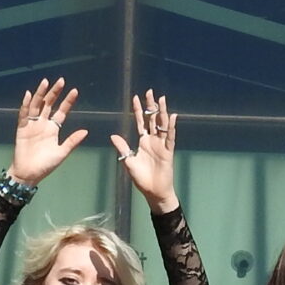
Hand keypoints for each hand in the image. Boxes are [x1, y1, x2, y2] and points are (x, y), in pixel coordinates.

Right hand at [9, 78, 86, 186]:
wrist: (29, 174)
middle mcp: (43, 124)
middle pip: (49, 104)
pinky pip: (24, 114)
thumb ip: (72, 141)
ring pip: (37, 105)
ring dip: (41, 94)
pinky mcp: (22, 128)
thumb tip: (86, 131)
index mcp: (53, 129)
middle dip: (55, 92)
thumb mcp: (62, 153)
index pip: (62, 111)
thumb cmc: (45, 165)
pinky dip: (26, 105)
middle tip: (61, 81)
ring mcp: (32, 125)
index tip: (75, 91)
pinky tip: (29, 95)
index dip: (67, 101)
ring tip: (45, 82)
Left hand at [109, 89, 179, 214]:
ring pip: (162, 125)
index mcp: (143, 142)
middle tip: (150, 92)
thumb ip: (122, 148)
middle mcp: (153, 141)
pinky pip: (170, 137)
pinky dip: (171, 127)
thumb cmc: (141, 179)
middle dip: (150, 106)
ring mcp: (162, 145)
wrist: (153, 192)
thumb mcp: (128, 161)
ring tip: (161, 99)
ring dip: (162, 112)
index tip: (135, 97)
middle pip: (152, 119)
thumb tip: (113, 135)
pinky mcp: (168, 152)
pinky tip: (172, 117)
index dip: (138, 110)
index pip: (140, 122)